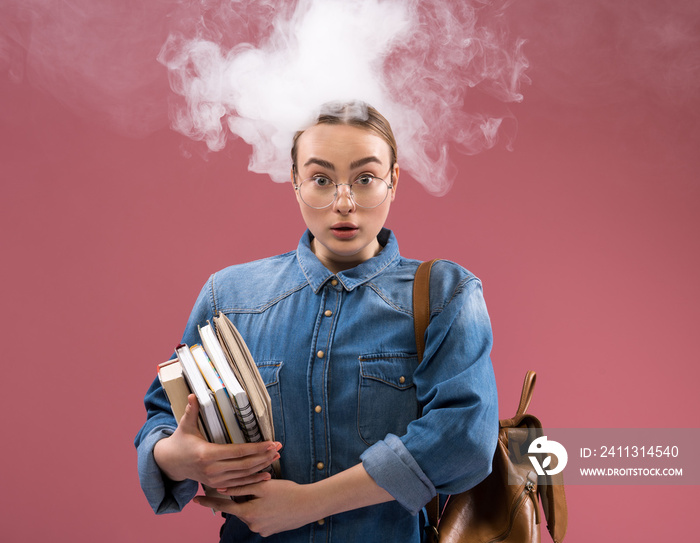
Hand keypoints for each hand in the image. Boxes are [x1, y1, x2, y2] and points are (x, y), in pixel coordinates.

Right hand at [153, 394, 281, 487]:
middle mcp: (212, 470)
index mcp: (207, 454)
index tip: (270, 443)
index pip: (237, 452)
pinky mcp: (216, 484)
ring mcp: (215, 480)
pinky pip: (238, 484)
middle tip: (278, 448)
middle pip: (244, 465)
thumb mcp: (185, 426)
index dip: (256, 448)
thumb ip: (191, 411)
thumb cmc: (180, 441)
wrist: (170, 463)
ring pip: (243, 476)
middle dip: (264, 457)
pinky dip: (253, 480)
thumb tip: (193, 394)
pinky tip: (266, 476)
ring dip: (261, 467)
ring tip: (276, 457)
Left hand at [192, 464, 394, 536]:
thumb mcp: (263, 486)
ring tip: (271, 494)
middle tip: (254, 488)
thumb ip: (242, 487)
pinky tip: (275, 502)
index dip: (209, 502)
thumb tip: (223, 486)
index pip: (223, 506)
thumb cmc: (287, 492)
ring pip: (250, 512)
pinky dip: (263, 509)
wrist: (309, 505)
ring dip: (254, 503)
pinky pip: (261, 518)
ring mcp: (261, 529)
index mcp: (248, 513)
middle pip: (239, 508)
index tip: (195, 500)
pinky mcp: (270, 530)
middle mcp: (252, 525)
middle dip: (242, 497)